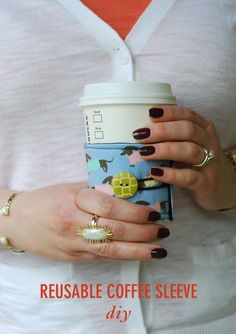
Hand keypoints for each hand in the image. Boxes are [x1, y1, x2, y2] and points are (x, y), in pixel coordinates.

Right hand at [0, 183, 168, 260]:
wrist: (19, 221)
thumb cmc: (47, 199)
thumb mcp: (71, 188)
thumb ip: (97, 192)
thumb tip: (129, 195)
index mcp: (73, 199)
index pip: (109, 207)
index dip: (134, 212)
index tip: (153, 212)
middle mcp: (73, 223)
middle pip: (114, 230)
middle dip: (143, 232)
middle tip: (162, 230)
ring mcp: (73, 243)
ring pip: (111, 250)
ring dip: (139, 250)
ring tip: (159, 249)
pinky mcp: (73, 257)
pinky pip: (102, 258)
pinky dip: (123, 256)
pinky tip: (139, 254)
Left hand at [132, 105, 235, 210]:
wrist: (223, 188)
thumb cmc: (198, 163)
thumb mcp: (191, 144)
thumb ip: (173, 136)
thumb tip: (140, 130)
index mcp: (204, 129)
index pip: (188, 114)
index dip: (169, 112)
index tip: (150, 113)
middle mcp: (208, 143)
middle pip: (187, 130)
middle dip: (162, 130)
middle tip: (140, 135)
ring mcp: (209, 163)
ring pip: (189, 151)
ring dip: (165, 149)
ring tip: (144, 152)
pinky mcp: (206, 183)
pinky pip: (189, 177)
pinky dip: (171, 174)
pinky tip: (155, 172)